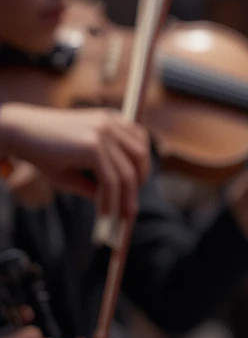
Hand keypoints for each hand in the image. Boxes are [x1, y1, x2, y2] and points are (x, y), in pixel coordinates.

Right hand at [0, 103, 148, 221]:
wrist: (15, 133)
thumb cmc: (42, 150)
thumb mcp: (75, 165)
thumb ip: (97, 178)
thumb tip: (115, 201)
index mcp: (110, 120)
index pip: (139, 143)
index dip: (143, 168)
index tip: (136, 189)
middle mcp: (110, 123)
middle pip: (139, 158)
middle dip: (137, 186)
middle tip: (129, 209)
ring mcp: (103, 132)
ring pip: (126, 173)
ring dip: (124, 199)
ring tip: (118, 218)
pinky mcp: (92, 145)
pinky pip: (111, 179)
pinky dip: (110, 200)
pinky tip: (105, 214)